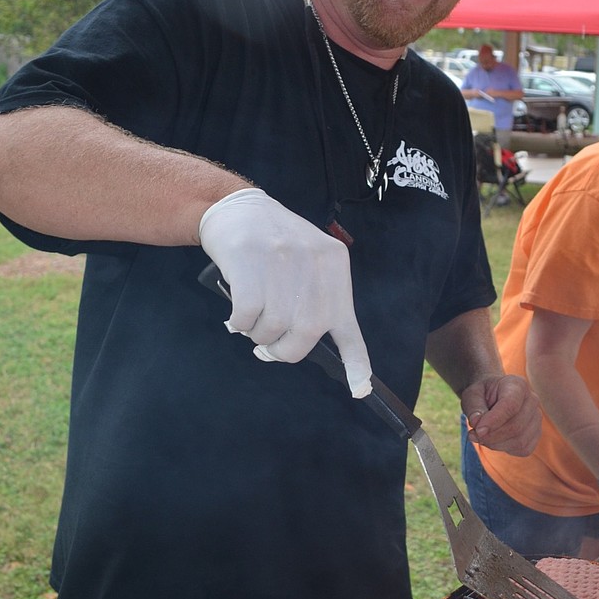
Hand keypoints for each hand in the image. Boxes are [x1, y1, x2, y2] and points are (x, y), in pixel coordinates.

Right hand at [199, 189, 371, 396]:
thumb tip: (298, 343)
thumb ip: (314, 298)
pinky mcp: (251, 267)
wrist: (239, 208)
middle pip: (305, 337)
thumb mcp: (310, 261)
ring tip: (251, 316)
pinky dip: (238, 321)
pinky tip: (237, 307)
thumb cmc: (274, 243)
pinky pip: (246, 318)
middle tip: (267, 344)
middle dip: (282, 350)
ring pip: (272, 330)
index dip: (356, 363)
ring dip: (257, 333)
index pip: (349, 327)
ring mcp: (283, 265)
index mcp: (335, 266)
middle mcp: (315, 266)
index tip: (360, 390)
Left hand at [462, 375, 540, 456]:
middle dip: (492, 436)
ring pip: (520, 441)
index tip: (477, 430)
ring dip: (495, 444)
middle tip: (473, 435)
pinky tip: (493, 440)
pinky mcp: (536, 434)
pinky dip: (504, 448)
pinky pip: (523, 449)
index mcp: (517, 385)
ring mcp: (537, 418)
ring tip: (481, 436)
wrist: (492, 397)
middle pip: (516, 426)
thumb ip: (473, 408)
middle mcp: (532, 400)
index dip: (494, 421)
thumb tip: (477, 423)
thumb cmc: (482, 394)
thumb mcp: (472, 395)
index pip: (510, 406)